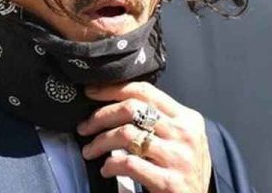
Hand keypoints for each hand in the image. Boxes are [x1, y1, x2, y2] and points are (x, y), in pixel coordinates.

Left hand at [77, 82, 211, 192]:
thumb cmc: (184, 169)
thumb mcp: (181, 137)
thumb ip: (158, 120)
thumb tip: (116, 103)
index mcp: (187, 117)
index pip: (145, 91)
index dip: (113, 89)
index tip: (92, 92)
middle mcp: (184, 133)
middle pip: (132, 109)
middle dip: (101, 116)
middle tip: (84, 126)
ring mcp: (178, 157)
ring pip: (126, 134)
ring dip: (100, 142)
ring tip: (90, 151)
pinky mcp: (169, 182)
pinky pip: (129, 164)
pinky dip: (111, 164)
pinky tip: (106, 169)